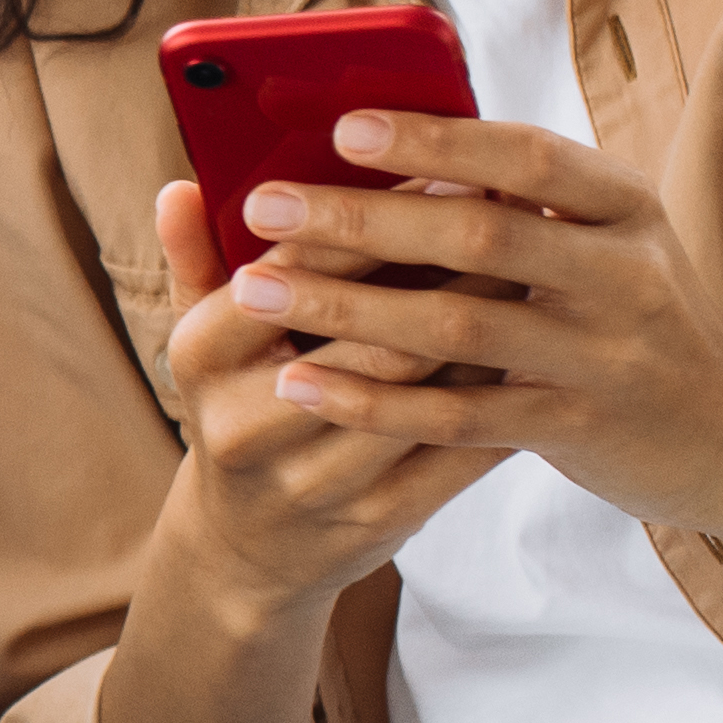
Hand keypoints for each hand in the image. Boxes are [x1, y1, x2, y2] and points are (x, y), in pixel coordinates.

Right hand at [143, 166, 514, 619]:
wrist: (247, 553)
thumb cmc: (238, 412)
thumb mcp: (201, 341)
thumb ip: (194, 259)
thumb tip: (182, 185)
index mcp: (203, 360)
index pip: (294, 273)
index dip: (373, 219)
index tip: (443, 168)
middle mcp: (249, 425)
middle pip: (373, 335)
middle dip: (452, 270)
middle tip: (517, 214)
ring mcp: (317, 481)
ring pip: (425, 393)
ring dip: (488, 332)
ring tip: (537, 274)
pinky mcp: (379, 520)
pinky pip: (459, 449)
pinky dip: (504, 398)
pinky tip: (539, 351)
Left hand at [226, 111, 722, 537]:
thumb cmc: (642, 319)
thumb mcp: (610, 241)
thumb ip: (527, 202)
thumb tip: (397, 147)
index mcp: (626, 206)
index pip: (529, 155)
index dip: (437, 136)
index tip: (345, 125)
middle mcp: (622, 274)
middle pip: (480, 235)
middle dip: (363, 216)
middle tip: (263, 203)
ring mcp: (601, 357)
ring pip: (458, 328)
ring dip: (347, 305)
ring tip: (255, 287)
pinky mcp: (575, 430)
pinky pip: (457, 417)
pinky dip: (373, 400)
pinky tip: (301, 382)